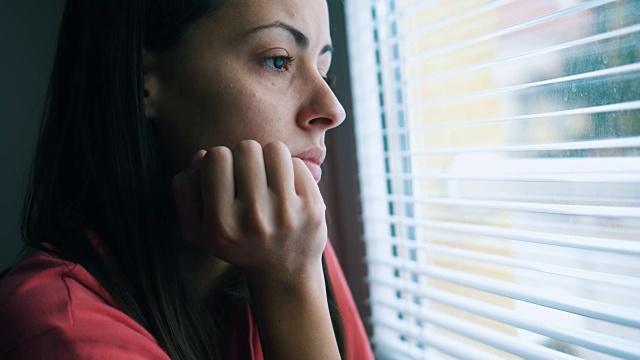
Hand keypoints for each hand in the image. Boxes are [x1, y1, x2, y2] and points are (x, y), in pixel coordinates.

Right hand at [172, 140, 327, 286]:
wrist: (284, 274)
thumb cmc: (238, 243)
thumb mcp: (197, 230)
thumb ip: (185, 190)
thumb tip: (202, 154)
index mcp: (221, 224)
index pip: (216, 157)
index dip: (220, 160)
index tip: (227, 176)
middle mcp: (254, 219)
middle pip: (246, 148)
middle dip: (246, 156)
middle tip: (250, 176)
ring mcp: (287, 213)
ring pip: (275, 149)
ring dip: (269, 158)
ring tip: (268, 177)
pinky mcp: (312, 208)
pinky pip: (298, 164)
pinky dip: (291, 171)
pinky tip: (287, 190)